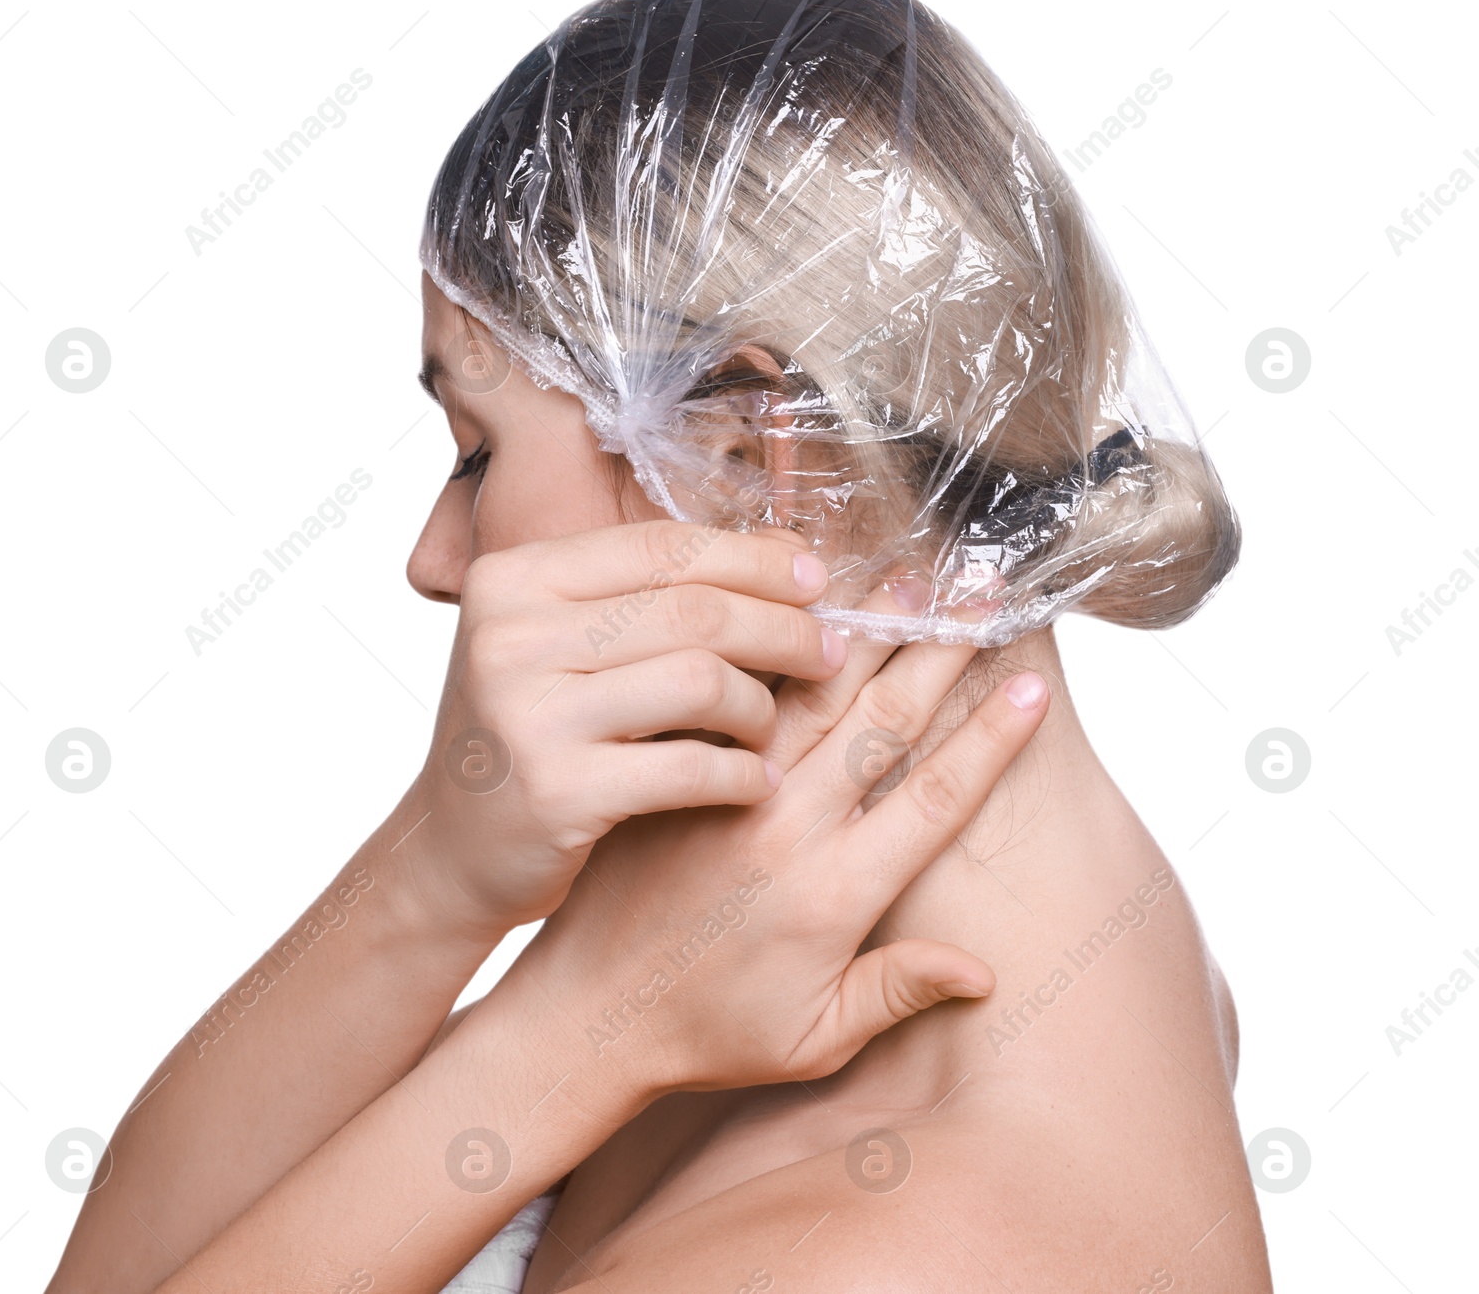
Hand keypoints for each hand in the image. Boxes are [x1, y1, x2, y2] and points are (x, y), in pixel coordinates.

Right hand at [393, 520, 847, 938]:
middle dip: (782, 629)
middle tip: (829, 653)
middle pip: (694, 609)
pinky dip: (740, 776)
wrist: (452, 849)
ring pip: (701, 681)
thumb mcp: (565, 646)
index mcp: (515, 579)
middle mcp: (510, 635)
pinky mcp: (556, 792)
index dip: (753, 558)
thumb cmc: (532, 733)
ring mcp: (527, 713)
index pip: (662, 545)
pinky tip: (757, 783)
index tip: (815, 579)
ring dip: (761, 706)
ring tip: (771, 728)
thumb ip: (653, 596)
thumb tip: (786, 552)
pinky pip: (689, 768)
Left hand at [500, 622, 1049, 1095]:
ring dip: (863, 634)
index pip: (933, 798)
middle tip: (976, 592)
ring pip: (810, 696)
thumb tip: (985, 969)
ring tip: (906, 582)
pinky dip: (774, 652)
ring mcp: (729, 794)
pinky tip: (798, 610)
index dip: (989, 740)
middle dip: (936, 653)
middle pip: (880, 722)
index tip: (1033, 687)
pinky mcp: (679, 773)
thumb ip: (898, 991)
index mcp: (834, 895)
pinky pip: (737, 699)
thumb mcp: (814, 1038)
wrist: (587, 1012)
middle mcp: (787, 831)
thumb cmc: (708, 1034)